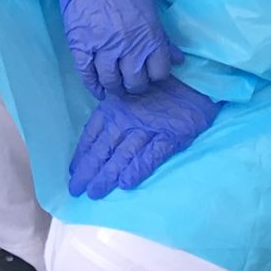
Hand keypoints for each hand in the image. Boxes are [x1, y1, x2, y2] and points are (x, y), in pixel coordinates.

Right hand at [52, 0, 181, 98]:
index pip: (159, 73)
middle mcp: (128, 47)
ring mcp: (103, 48)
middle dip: (136, 86)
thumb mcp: (150, 9)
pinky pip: (87, 75)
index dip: (156, 75)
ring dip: (115, 89)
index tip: (150, 73)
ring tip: (116, 87)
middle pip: (136, 83)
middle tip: (132, 83)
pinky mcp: (81, 46)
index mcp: (149, 36)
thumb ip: (163, 38)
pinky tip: (98, 89)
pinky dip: (93, 86)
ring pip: (111, 82)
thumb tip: (177, 60)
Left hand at [66, 80, 219, 199]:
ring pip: (122, 155)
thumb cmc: (162, 85)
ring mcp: (148, 127)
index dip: (82, 153)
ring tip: (95, 192)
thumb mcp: (132, 93)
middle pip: (103, 148)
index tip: (74, 171)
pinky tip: (125, 183)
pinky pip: (151, 155)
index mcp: (115, 106)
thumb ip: (117, 110)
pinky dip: (137, 169)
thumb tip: (100, 135)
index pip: (93, 133)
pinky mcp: (170, 136)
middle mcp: (127, 117)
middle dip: (89, 170)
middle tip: (76, 190)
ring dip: (107, 175)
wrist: (196, 78)